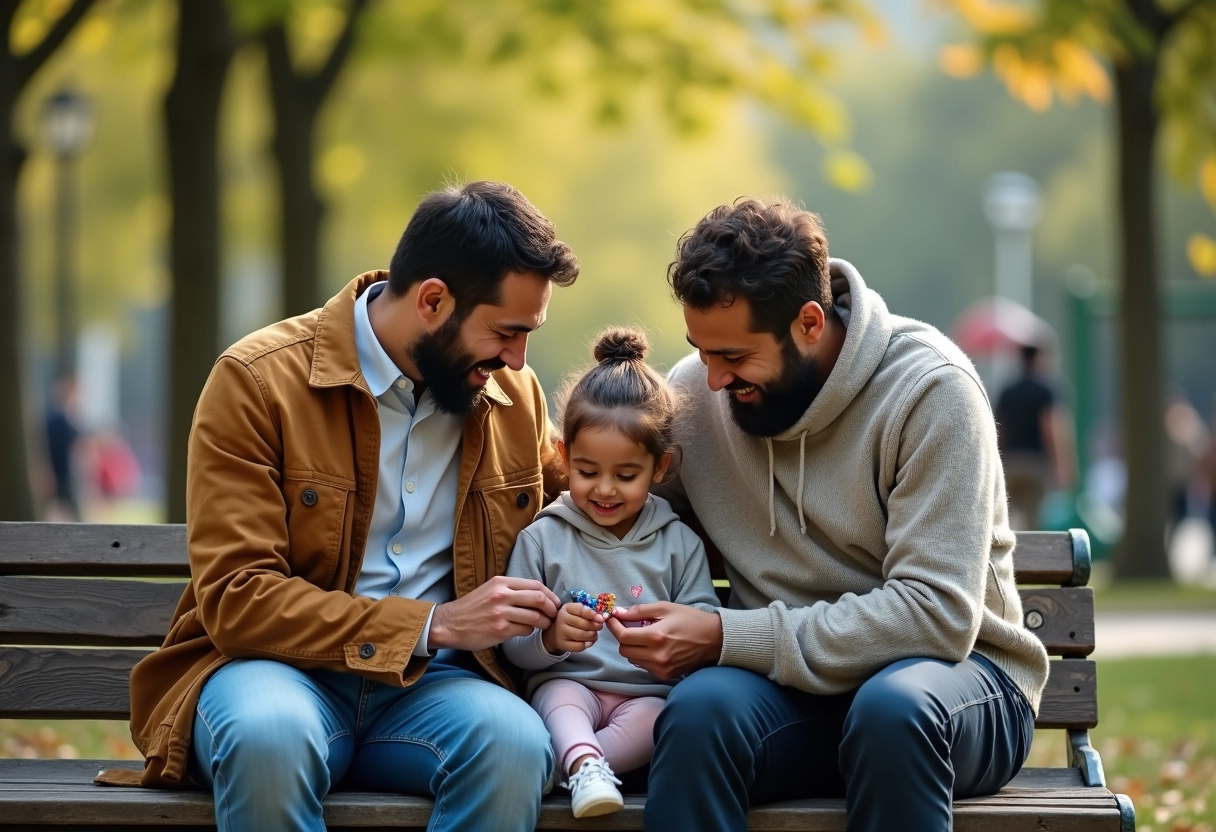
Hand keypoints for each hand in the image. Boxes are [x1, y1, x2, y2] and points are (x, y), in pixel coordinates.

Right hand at [429, 576, 562, 651]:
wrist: (450, 624)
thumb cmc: (472, 608)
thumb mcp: (490, 590)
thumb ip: (511, 589)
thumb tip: (537, 594)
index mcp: (501, 582)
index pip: (535, 584)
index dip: (549, 594)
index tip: (554, 602)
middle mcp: (501, 595)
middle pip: (539, 598)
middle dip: (551, 608)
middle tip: (554, 615)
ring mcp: (500, 613)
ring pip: (535, 616)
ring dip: (544, 622)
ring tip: (544, 625)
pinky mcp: (499, 630)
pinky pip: (525, 629)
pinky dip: (530, 631)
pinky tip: (527, 631)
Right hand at [542, 602, 603, 653]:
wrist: (555, 632)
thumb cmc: (570, 619)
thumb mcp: (576, 611)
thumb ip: (587, 612)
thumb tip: (600, 618)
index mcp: (566, 608)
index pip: (580, 610)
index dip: (592, 614)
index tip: (601, 618)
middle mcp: (562, 619)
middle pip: (583, 624)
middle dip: (595, 626)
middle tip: (600, 627)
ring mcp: (561, 632)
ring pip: (582, 635)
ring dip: (592, 636)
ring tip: (595, 634)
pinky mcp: (563, 644)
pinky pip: (579, 646)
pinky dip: (587, 644)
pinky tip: (589, 642)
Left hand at [605, 602, 721, 680]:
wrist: (714, 639)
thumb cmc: (690, 619)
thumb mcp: (665, 608)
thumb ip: (639, 611)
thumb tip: (618, 612)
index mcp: (656, 637)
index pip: (623, 636)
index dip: (614, 626)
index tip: (612, 618)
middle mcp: (657, 656)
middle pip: (624, 650)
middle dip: (624, 637)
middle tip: (629, 626)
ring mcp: (661, 668)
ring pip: (632, 659)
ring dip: (633, 647)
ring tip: (644, 637)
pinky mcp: (666, 675)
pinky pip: (644, 666)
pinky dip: (644, 656)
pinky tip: (654, 647)